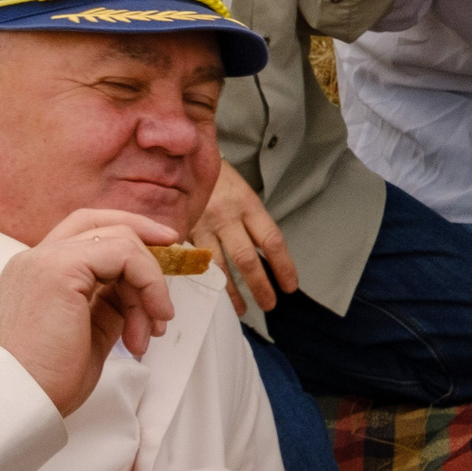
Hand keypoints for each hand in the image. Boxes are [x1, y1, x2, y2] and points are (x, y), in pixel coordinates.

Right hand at [0, 208, 179, 415]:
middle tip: (176, 267)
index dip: (126, 232)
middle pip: (101, 224)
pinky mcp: (59, 269)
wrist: (24, 403)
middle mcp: (34, 259)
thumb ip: (110, 302)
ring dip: (149, 285)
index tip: (163, 247)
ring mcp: (43, 260)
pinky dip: (148, 283)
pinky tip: (149, 321)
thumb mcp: (89, 332)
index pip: (83, 231)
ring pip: (120, 241)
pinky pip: (123, 256)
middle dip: (146, 241)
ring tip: (151, 330)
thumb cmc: (50, 380)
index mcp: (34, 272)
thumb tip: (140, 289)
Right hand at [192, 163, 296, 314]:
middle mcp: (226, 216)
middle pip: (246, 258)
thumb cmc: (221, 182)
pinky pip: (194, 262)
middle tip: (270, 304)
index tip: (290, 286)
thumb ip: (253, 225)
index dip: (283, 266)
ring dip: (231, 292)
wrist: (184, 161)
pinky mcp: (182, 231)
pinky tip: (210, 295)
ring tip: (243, 309)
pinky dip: (204, 281)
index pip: (272, 240)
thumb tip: (267, 258)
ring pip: (218, 266)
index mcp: (248, 205)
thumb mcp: (244, 196)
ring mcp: (202, 225)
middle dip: (260, 285)